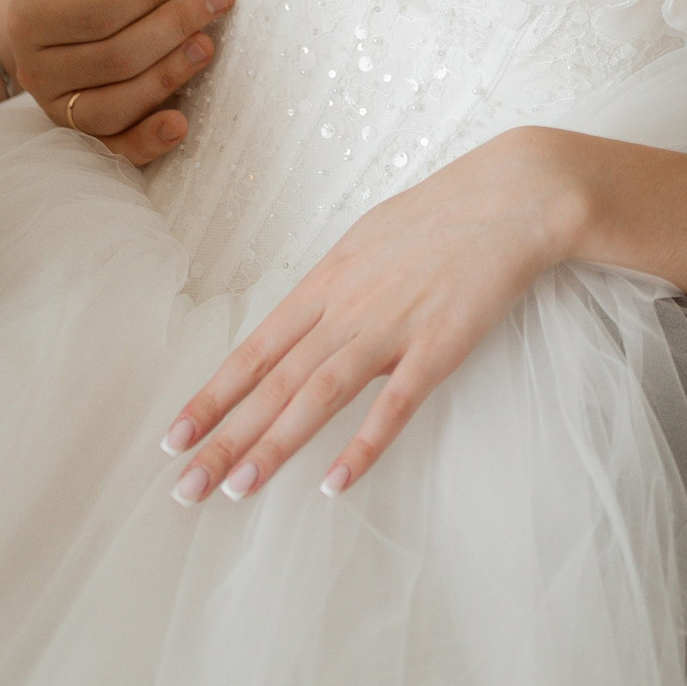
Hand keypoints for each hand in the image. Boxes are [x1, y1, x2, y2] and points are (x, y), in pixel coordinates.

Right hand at [3, 0, 234, 162]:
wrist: (71, 4)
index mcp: (31, 12)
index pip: (102, 13)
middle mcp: (34, 67)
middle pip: (114, 59)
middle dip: (174, 29)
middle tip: (218, 0)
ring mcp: (54, 105)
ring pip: (113, 106)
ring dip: (169, 77)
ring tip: (207, 45)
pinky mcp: (78, 131)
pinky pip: (111, 148)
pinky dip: (146, 142)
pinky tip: (180, 125)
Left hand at [163, 128, 575, 505]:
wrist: (513, 195)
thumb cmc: (444, 212)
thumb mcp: (370, 239)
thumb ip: (336, 285)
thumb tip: (303, 319)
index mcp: (328, 281)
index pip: (255, 350)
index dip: (213, 397)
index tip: (173, 439)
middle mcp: (348, 307)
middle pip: (275, 382)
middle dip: (224, 438)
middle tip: (185, 488)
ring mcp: (392, 326)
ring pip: (320, 394)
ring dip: (275, 445)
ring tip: (237, 490)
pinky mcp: (439, 345)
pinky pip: (395, 403)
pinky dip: (363, 444)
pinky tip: (336, 482)